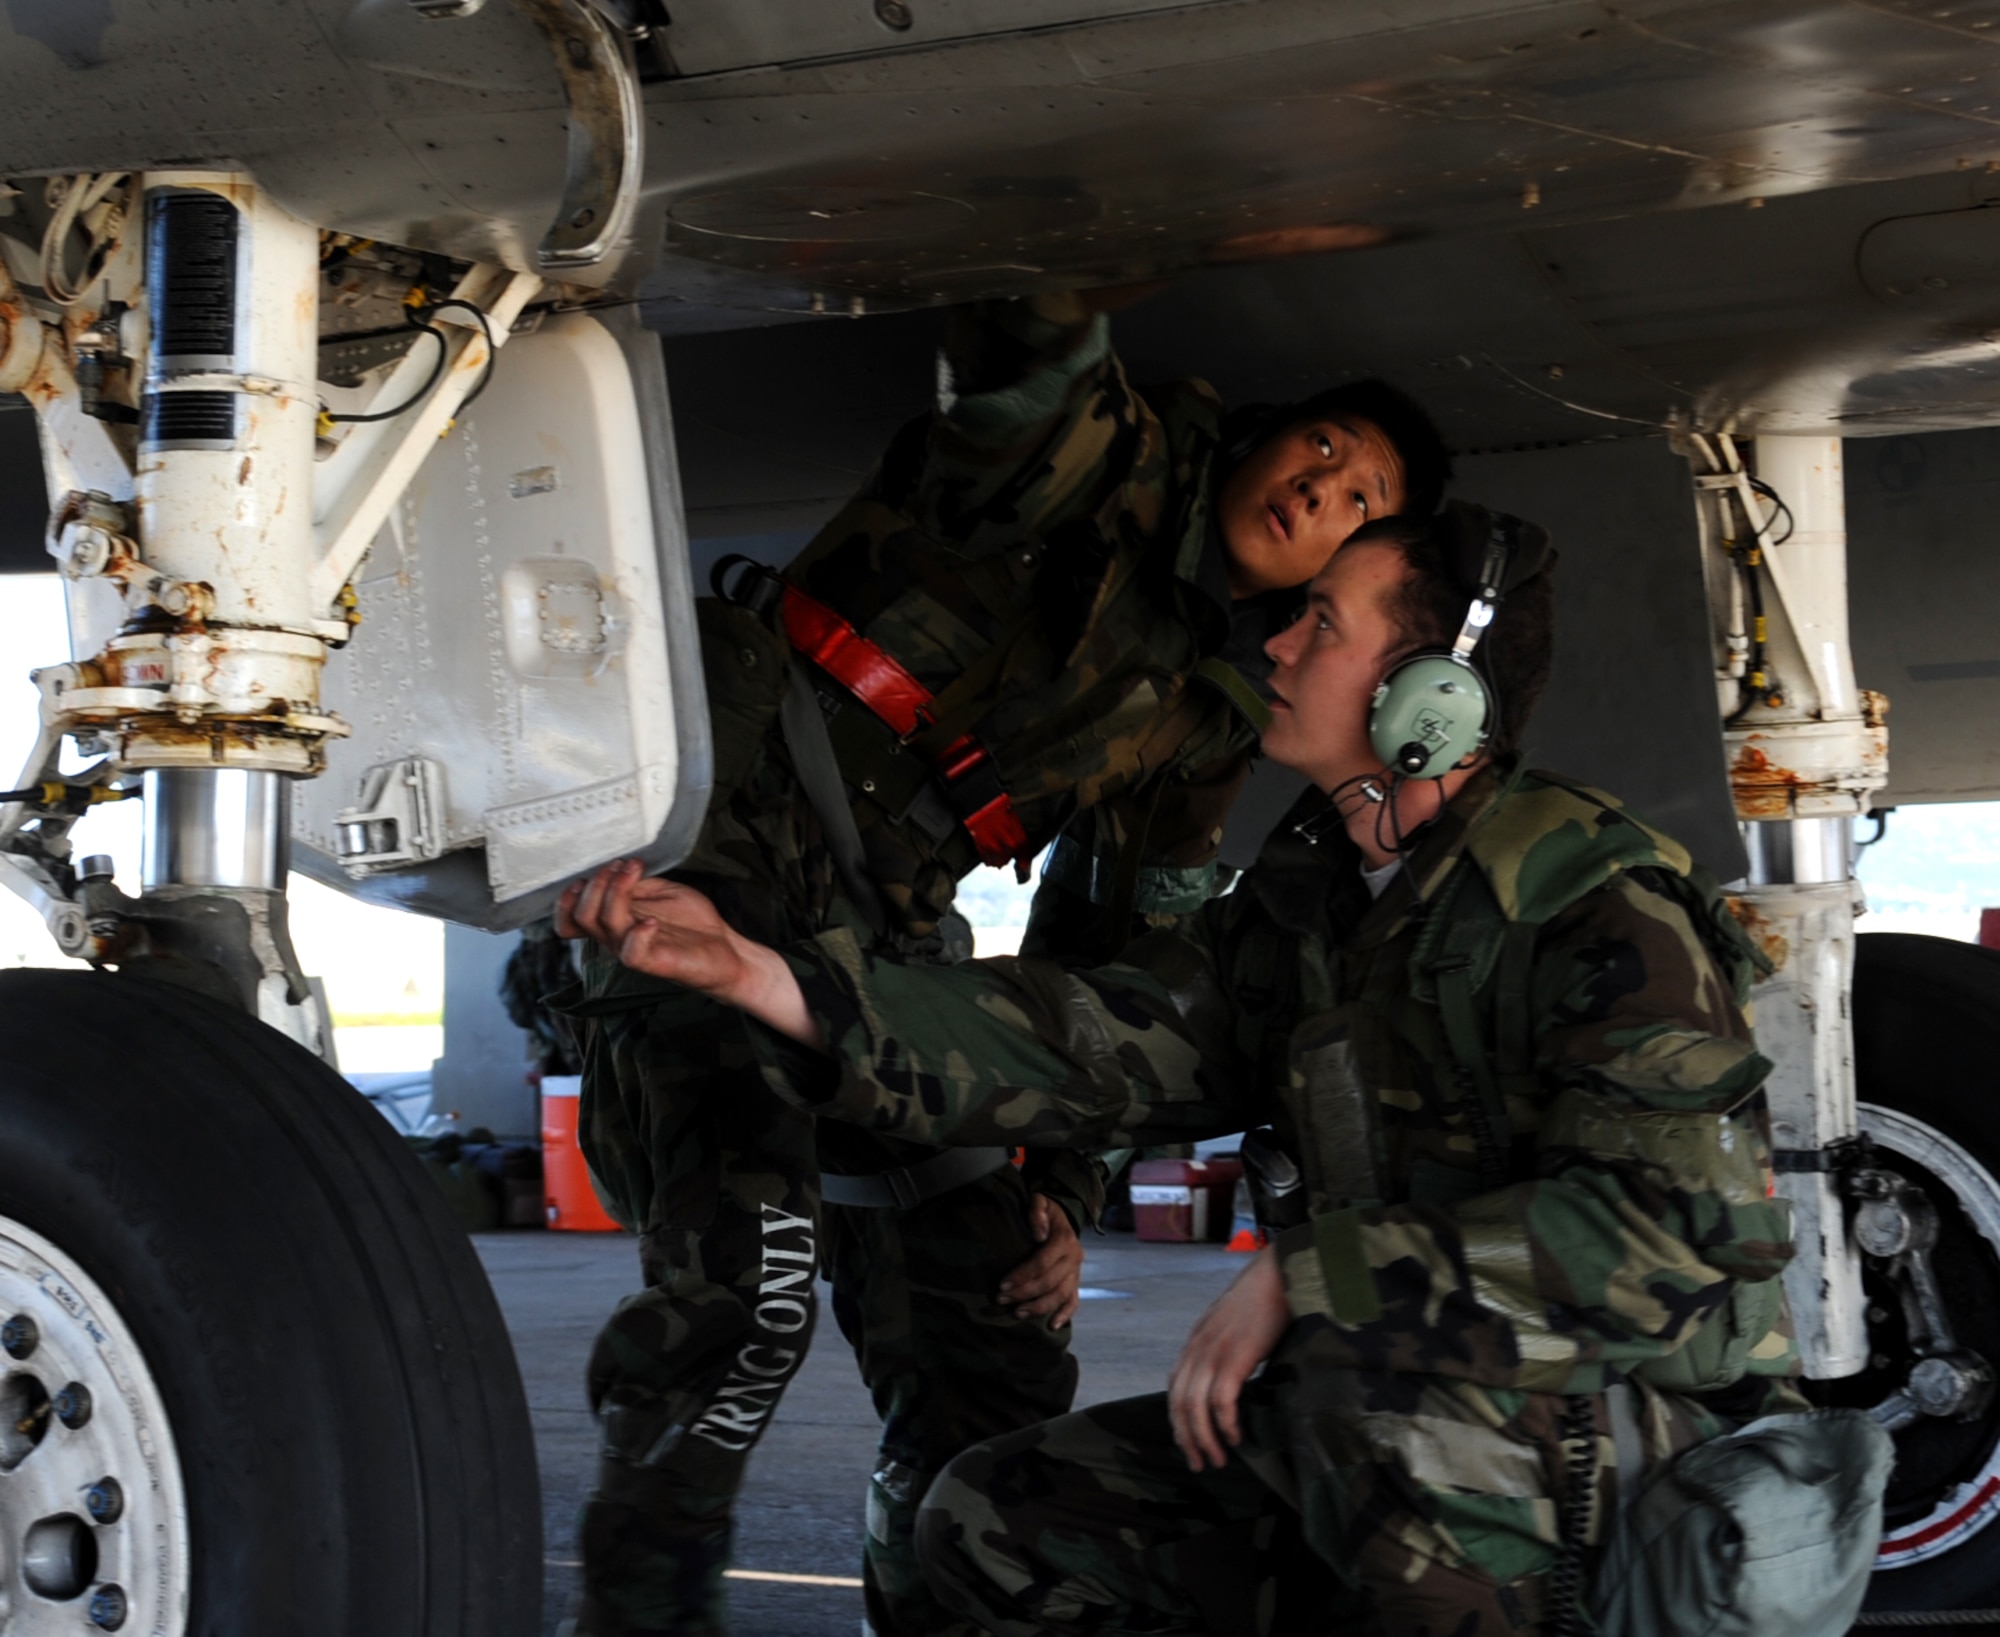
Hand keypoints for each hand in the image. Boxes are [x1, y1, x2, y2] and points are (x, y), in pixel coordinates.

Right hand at [556, 862, 822, 1047]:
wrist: (724, 947)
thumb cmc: (691, 922)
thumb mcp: (658, 891)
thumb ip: (633, 883)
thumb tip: (615, 869)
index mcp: (612, 921)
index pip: (569, 918)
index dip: (570, 896)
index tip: (599, 869)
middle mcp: (615, 937)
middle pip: (582, 915)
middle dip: (597, 884)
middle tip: (623, 866)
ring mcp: (632, 950)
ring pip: (603, 923)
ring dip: (617, 891)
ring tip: (635, 872)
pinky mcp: (653, 962)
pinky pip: (631, 952)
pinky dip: (638, 933)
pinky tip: (652, 921)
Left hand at [998, 1193, 1083, 1329]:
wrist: (1063, 1217)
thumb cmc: (1047, 1211)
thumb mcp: (1040, 1201)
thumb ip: (1037, 1211)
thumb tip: (1039, 1233)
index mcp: (1064, 1240)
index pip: (1042, 1262)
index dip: (1022, 1275)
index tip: (1002, 1284)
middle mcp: (1073, 1258)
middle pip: (1049, 1282)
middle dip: (1024, 1293)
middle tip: (1001, 1299)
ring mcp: (1076, 1272)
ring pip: (1060, 1295)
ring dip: (1039, 1307)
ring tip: (1018, 1313)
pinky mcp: (1075, 1282)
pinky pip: (1073, 1301)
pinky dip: (1065, 1315)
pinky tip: (1052, 1325)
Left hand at [1166, 1247, 1289, 1472]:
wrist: (1279, 1274)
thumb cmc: (1263, 1300)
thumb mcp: (1232, 1326)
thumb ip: (1225, 1351)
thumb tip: (1233, 1381)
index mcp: (1196, 1342)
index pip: (1175, 1388)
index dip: (1178, 1419)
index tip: (1189, 1442)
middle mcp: (1197, 1348)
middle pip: (1179, 1403)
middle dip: (1186, 1438)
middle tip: (1199, 1462)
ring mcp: (1214, 1352)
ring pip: (1196, 1407)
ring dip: (1204, 1439)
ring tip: (1217, 1458)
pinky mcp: (1236, 1357)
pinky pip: (1222, 1400)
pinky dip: (1225, 1423)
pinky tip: (1236, 1437)